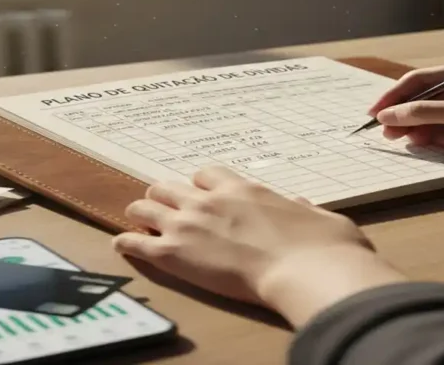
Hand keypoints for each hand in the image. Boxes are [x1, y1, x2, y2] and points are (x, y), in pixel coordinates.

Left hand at [113, 166, 402, 325]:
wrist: (305, 270)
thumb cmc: (322, 245)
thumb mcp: (320, 217)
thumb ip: (304, 209)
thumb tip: (300, 204)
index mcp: (242, 189)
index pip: (206, 173)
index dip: (200, 184)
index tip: (201, 194)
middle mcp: (209, 200)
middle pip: (169, 185)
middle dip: (165, 195)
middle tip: (165, 207)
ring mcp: (188, 224)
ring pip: (146, 206)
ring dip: (142, 213)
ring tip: (138, 221)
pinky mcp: (174, 254)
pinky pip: (136, 242)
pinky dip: (126, 243)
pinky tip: (120, 245)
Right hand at [369, 61, 443, 154]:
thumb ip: (429, 113)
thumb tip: (390, 114)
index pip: (419, 80)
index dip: (393, 97)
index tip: (374, 116)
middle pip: (428, 97)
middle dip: (407, 116)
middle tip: (390, 137)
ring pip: (442, 114)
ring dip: (426, 129)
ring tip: (416, 145)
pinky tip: (443, 146)